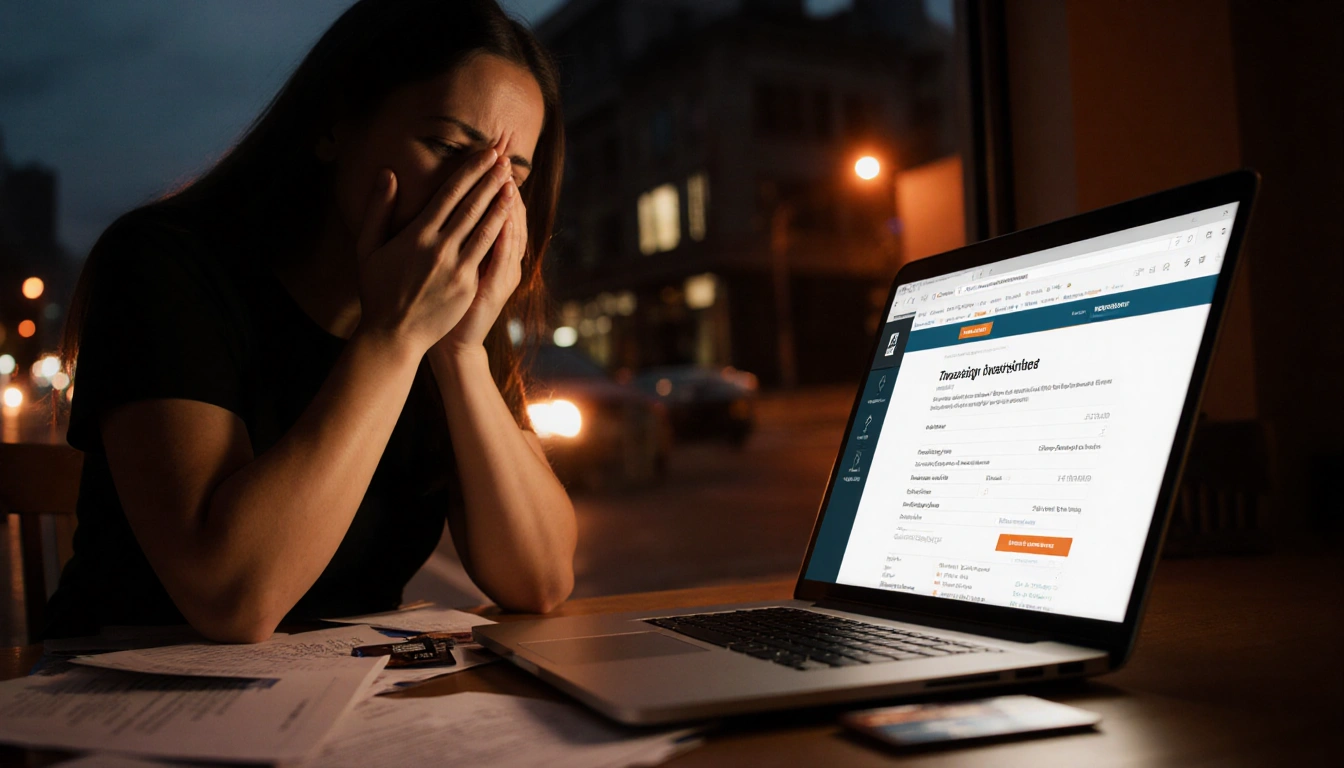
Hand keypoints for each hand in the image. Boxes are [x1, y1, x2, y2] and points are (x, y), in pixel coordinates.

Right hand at [353, 149, 514, 355]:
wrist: (393, 335)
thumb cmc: (377, 289)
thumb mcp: (367, 247)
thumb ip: (378, 208)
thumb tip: (387, 173)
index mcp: (416, 235)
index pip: (449, 194)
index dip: (470, 171)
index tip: (485, 154)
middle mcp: (439, 248)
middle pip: (471, 206)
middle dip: (490, 180)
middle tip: (505, 159)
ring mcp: (456, 268)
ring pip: (485, 228)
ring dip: (500, 202)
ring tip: (512, 182)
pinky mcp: (468, 285)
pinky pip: (488, 254)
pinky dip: (501, 233)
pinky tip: (509, 219)